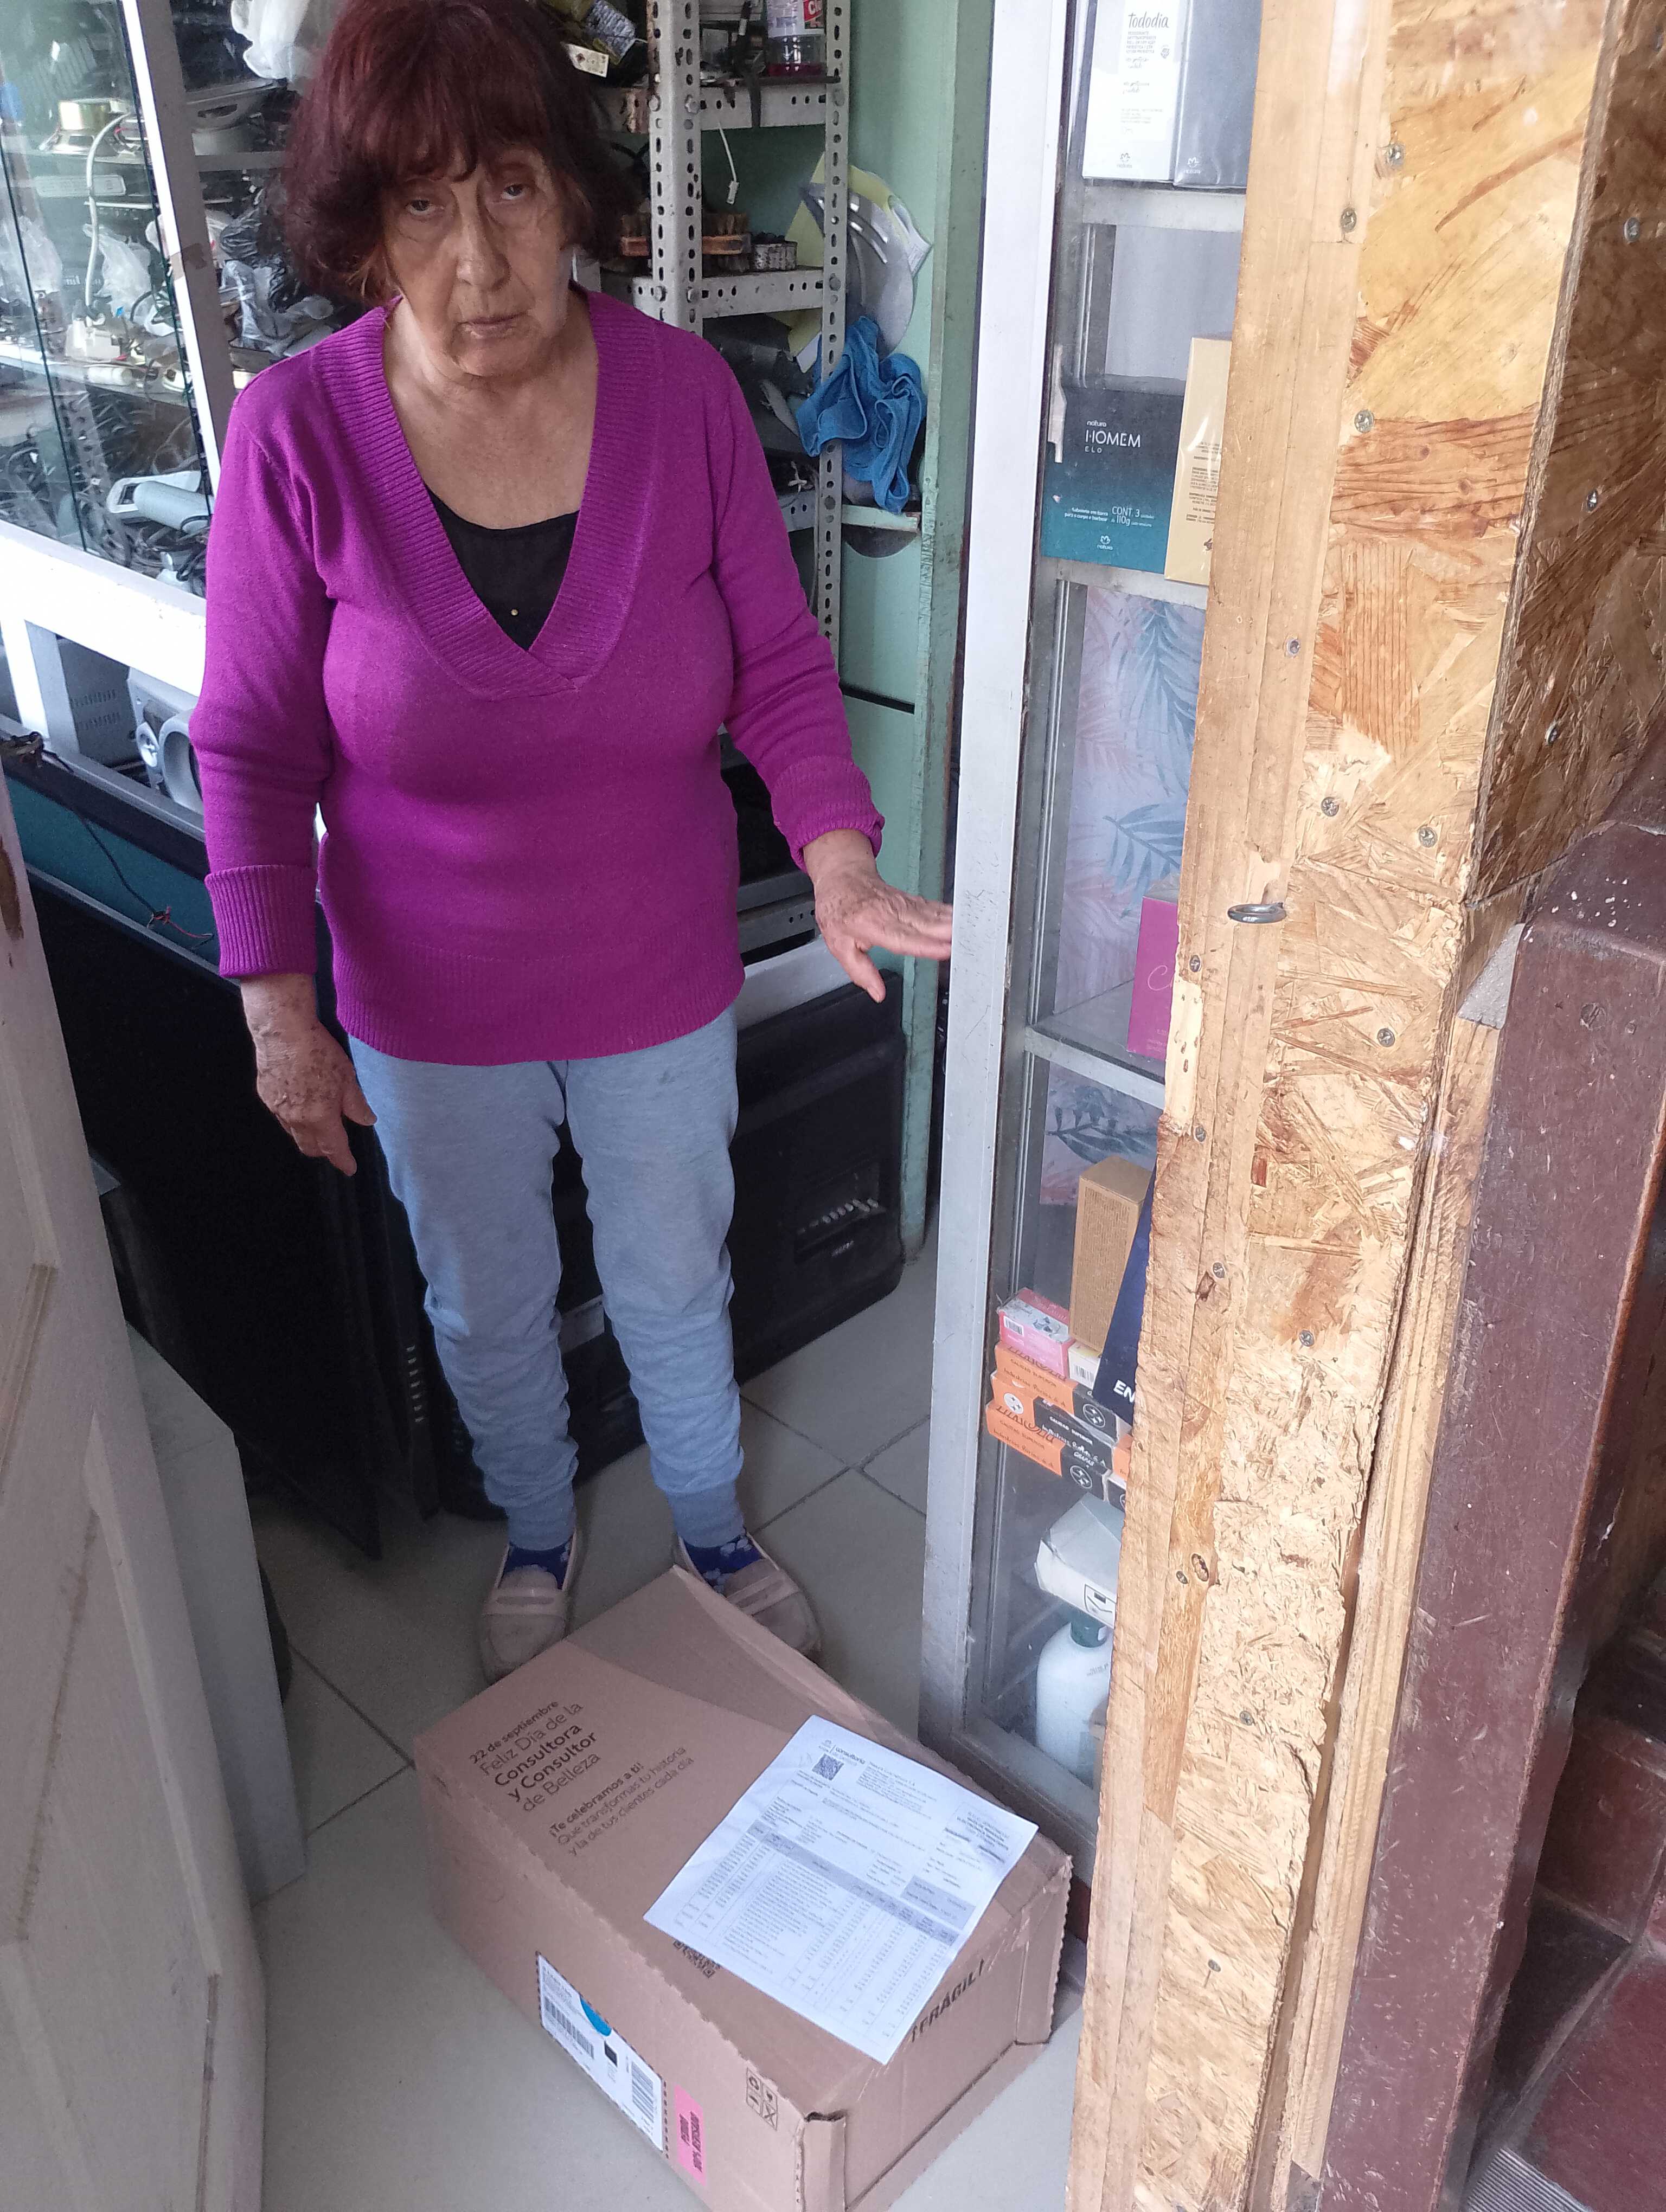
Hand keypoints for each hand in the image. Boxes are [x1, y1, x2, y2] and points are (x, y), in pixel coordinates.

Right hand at [239, 973, 375, 1175]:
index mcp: (320, 1117)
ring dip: (308, 1135)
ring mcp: (277, 1109)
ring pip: (294, 1133)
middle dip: (324, 1151)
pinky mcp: (265, 1096)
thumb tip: (367, 1121)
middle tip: (335, 1145)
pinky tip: (301, 1104)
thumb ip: (356, 1104)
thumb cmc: (319, 1052)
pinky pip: (282, 1117)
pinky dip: (294, 1118)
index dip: (342, 1160)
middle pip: (310, 1147)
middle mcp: (296, 1119)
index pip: (333, 1147)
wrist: (281, 1031)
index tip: (350, 1168)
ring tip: (319, 1124)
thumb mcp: (346, 1077)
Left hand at [801, 829, 953, 1003]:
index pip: (903, 938)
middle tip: (969, 941)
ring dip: (952, 923)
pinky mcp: (910, 901)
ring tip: (973, 929)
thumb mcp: (839, 945)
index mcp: (872, 925)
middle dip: (948, 933)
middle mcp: (891, 913)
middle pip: (924, 924)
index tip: (945, 950)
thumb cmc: (839, 909)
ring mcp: (902, 905)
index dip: (926, 945)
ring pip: (931, 915)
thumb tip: (877, 992)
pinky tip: (961, 918)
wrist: (841, 877)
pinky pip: (931, 908)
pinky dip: (948, 913)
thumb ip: (860, 971)